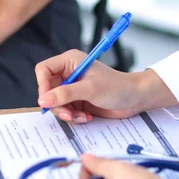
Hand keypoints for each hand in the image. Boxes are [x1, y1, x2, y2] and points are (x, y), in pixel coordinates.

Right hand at [35, 50, 177, 122]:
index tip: (49, 100)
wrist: (135, 98)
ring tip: (80, 116)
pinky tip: (86, 117)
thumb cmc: (118, 87)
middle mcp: (68, 73)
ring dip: (66, 113)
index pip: (43, 70)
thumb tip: (43, 100)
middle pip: (47, 90)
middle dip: (57, 104)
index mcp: (69, 61)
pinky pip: (65, 111)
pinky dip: (73, 116)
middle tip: (68, 114)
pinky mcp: (77, 100)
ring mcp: (72, 88)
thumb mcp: (90, 89)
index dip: (43, 86)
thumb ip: (65, 94)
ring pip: (55, 103)